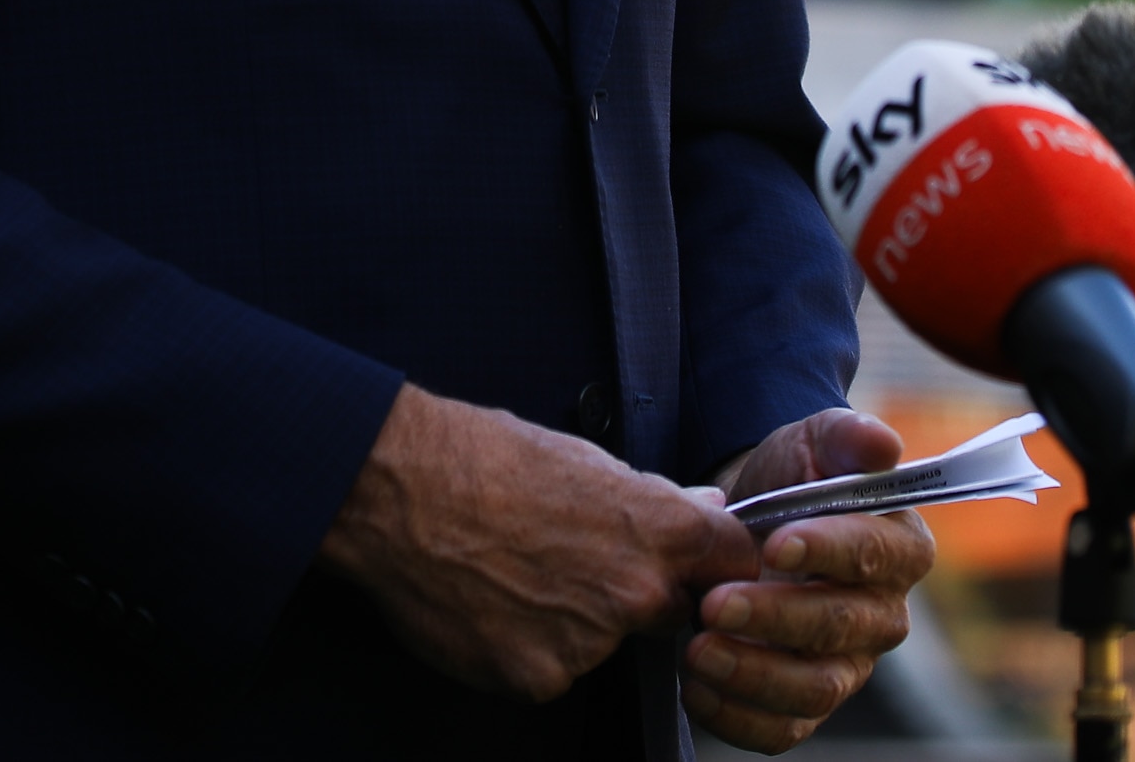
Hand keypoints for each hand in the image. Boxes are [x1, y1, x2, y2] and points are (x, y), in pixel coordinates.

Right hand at [317, 383, 757, 705]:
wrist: (399, 491)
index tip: (701, 565)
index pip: (735, 563)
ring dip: (575, 622)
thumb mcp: (581, 457)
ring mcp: (588, 644)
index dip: (720, 563)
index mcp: (660, 529)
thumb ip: (652, 498)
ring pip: (601, 644)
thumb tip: (704, 506)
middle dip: (639, 593)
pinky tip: (491, 603)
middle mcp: (636, 593)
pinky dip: (527, 646)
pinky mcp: (537, 678)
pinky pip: (550, 670)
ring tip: (515, 572)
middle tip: (575, 560)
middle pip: (669, 611)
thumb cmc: (484, 458)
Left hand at [684, 410, 937, 752]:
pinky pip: (782, 730)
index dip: (830, 551)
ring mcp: (846, 667)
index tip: (775, 544)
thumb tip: (882, 445)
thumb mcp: (811, 443)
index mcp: (898, 548)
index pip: (877, 554)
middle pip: (843, 627)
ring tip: (696, 650)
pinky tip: (696, 686)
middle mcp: (882, 616)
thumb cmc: (788, 482)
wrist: (742, 523)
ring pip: (815, 688)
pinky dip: (737, 717)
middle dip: (776, 616)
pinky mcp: (805, 706)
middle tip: (714, 602)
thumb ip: (846, 437)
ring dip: (753, 675)